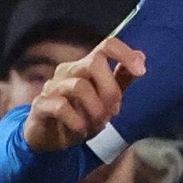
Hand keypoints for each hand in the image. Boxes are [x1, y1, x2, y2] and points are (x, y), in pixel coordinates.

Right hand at [23, 38, 144, 151]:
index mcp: (87, 66)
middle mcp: (69, 71)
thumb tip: (141, 56)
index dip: (125, 54)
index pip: (106, 45)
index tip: (141, 71)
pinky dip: (77, 121)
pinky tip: (81, 130)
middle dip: (110, 90)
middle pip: (94, 63)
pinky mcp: (41, 104)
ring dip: (96, 109)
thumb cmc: (82, 114)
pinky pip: (60, 106)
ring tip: (98, 124)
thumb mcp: (107, 98)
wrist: (51, 137)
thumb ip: (122, 78)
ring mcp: (53, 86)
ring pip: (79, 86)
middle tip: (114, 112)